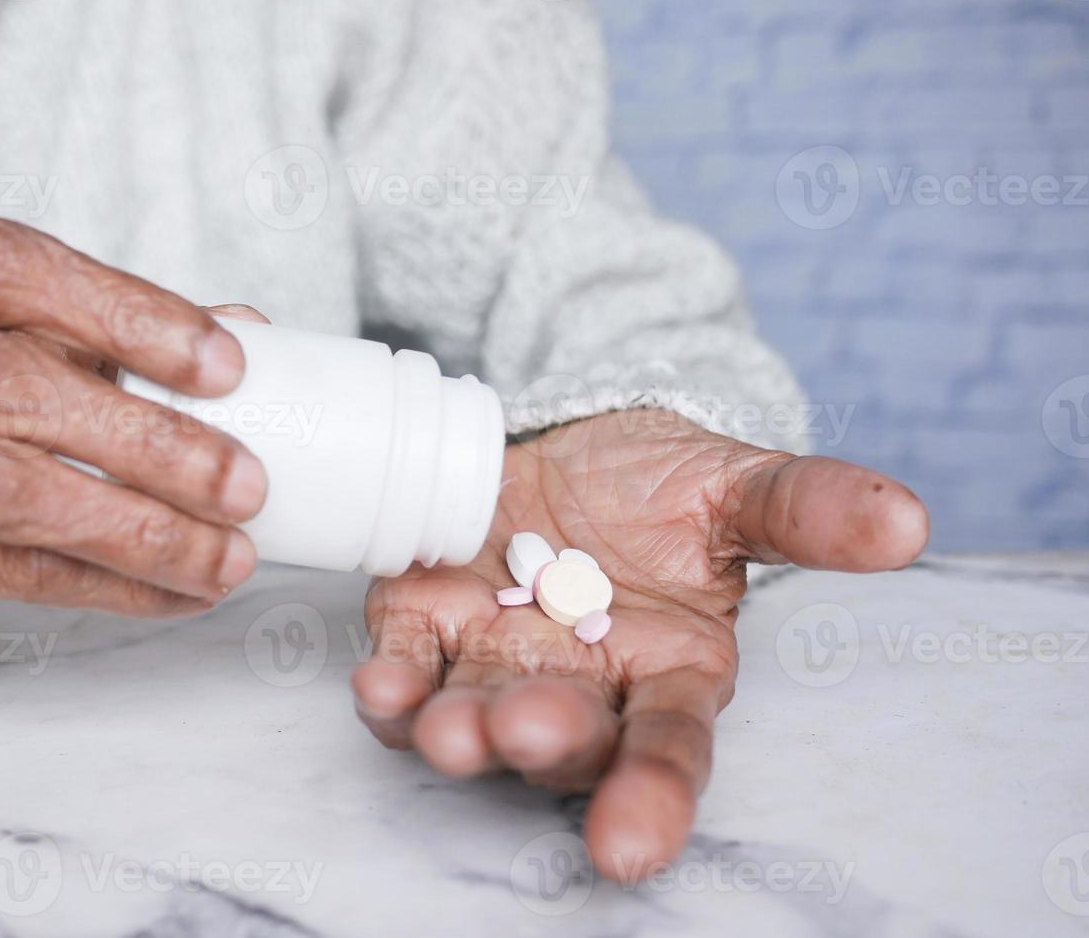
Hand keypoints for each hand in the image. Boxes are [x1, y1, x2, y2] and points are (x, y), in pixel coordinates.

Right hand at [0, 216, 268, 664]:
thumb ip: (87, 326)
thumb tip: (243, 329)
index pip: (2, 264)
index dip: (122, 310)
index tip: (225, 364)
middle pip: (4, 384)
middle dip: (146, 438)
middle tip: (243, 481)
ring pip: (0, 488)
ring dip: (135, 528)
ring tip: (226, 556)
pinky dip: (101, 585)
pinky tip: (171, 592)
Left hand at [352, 409, 927, 880]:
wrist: (568, 439)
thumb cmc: (660, 482)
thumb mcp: (736, 486)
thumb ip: (807, 510)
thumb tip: (908, 522)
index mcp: (666, 674)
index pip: (666, 749)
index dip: (652, 798)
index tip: (630, 847)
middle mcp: (579, 688)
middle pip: (562, 740)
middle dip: (544, 744)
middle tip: (525, 729)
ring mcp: (494, 662)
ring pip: (472, 718)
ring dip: (454, 731)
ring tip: (446, 725)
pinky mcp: (425, 624)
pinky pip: (404, 669)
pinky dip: (388, 688)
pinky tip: (379, 683)